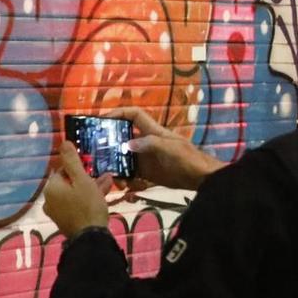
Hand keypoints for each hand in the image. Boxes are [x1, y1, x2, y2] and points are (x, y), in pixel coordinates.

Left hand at [43, 142, 112, 237]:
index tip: (92, 166)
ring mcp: (57, 211)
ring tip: (108, 181)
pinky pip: (76, 204)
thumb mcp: (82, 180)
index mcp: (51, 187)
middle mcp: (50, 199)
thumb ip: (72, 161)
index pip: (62, 170)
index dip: (78, 167)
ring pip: (74, 194)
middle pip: (68, 182)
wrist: (91, 238)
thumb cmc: (87, 205)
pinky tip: (102, 194)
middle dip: (87, 177)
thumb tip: (63, 142)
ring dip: (90, 187)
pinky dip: (87, 199)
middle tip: (103, 174)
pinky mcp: (66, 220)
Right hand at [107, 106, 225, 191]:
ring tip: (108, 173)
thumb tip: (127, 144)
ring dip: (115, 164)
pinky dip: (125, 178)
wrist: (202, 178)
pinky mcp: (148, 173)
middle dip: (109, 142)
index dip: (119, 112)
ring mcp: (146, 158)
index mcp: (152, 131)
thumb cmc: (187, 159)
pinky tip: (123, 185)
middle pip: (123, 137)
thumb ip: (150, 144)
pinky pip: (131, 174)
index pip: (134, 115)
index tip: (102, 119)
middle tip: (95, 150)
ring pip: (124, 157)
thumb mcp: (170, 148)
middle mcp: (146, 142)